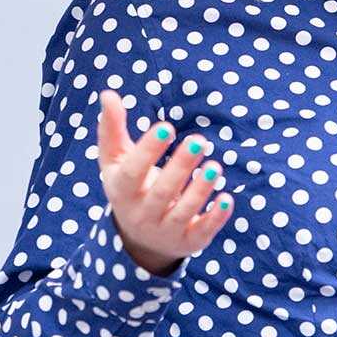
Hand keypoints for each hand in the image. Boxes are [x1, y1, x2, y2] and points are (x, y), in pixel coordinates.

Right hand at [95, 88, 233, 275]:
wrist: (138, 238)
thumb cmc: (129, 186)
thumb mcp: (116, 160)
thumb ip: (112, 128)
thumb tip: (108, 94)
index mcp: (122, 190)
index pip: (133, 171)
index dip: (148, 150)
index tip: (166, 126)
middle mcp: (142, 214)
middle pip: (161, 192)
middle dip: (181, 167)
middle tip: (199, 140)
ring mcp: (165, 230)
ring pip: (183, 212)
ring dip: (200, 190)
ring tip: (215, 165)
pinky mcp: (188, 242)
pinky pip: (202, 232)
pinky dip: (215, 218)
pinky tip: (228, 198)